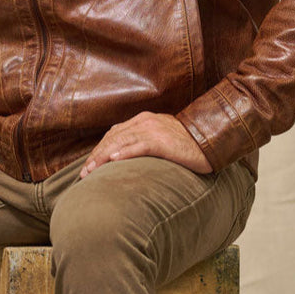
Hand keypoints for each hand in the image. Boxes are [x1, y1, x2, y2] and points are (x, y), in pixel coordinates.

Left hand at [79, 111, 212, 177]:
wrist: (210, 139)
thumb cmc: (187, 143)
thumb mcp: (162, 137)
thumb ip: (145, 141)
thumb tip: (126, 156)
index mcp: (143, 120)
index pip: (114, 134)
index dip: (99, 149)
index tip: (88, 166)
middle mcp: (145, 122)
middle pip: (113, 138)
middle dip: (96, 155)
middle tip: (84, 173)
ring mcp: (153, 130)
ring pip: (122, 142)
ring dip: (104, 157)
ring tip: (92, 170)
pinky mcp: (162, 141)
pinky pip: (139, 146)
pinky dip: (125, 153)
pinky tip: (114, 161)